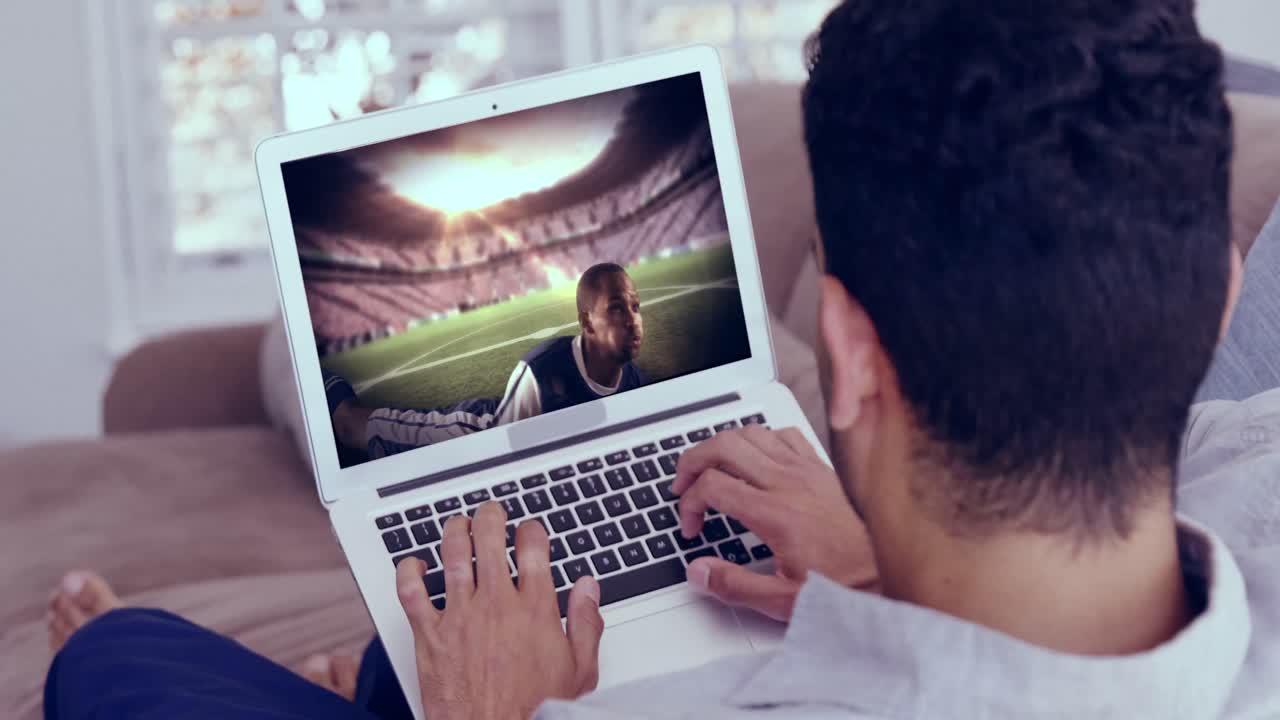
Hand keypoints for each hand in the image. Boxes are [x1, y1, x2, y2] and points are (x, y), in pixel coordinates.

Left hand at [395, 504, 603, 719]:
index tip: (530, 531)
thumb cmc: (534, 713)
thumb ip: (585, 623)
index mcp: (535, 609)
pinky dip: (409, 571)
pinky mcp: (429, 636)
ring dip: (455, 530)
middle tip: (491, 514)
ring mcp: (460, 617)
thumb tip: (588, 588)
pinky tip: (415, 565)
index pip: (532, 546)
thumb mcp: (579, 672)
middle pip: (489, 537)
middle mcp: (496, 605)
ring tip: (458, 525)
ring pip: (452, 553)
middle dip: (491, 517)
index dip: (531, 530)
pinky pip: (410, 591)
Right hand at [673, 425, 878, 620]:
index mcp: (775, 514)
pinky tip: (755, 460)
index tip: (692, 528)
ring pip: (751, 433)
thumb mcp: (782, 600)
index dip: (689, 504)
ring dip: (722, 446)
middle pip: (724, 446)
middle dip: (692, 462)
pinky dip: (761, 439)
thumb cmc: (842, 586)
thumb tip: (698, 571)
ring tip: (711, 468)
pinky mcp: (822, 469)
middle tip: (683, 486)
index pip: (712, 486)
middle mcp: (789, 483)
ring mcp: (807, 471)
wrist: (888, 576)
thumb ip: (734, 585)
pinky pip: (785, 434)